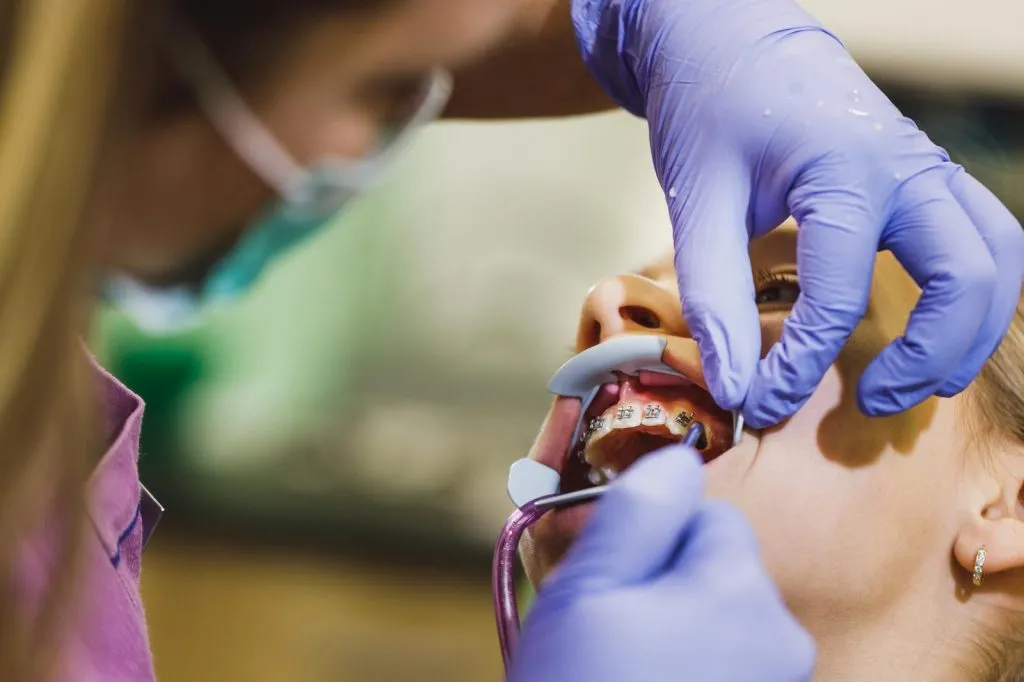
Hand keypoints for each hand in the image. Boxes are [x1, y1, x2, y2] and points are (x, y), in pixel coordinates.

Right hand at [509, 446, 813, 681]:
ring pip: (719, 621)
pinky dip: (691, 672)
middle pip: (716, 568)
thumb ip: (638, 511)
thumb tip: (678, 457)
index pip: (708, 513)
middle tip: (608, 631)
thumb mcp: (588, 590)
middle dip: (663, 585)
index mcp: (740, 590)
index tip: (610, 582)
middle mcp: (781, 638)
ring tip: (622, 671)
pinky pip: (726, 667)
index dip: (648, 538)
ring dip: (674, 631)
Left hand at [572, 0, 1023, 426]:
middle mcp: (907, 167)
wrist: (733, 39)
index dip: (798, 367)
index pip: (838, 296)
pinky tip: (931, 329)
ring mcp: (926, 167)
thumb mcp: (697, 199)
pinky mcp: (925, 176)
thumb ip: (713, 294)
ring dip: (970, 331)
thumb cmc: (710, 111)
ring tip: (915, 384)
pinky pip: (983, 238)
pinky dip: (973, 294)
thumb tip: (733, 387)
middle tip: (870, 404)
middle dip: (927, 355)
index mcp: (846, 169)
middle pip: (968, 276)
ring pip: (998, 258)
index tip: (756, 404)